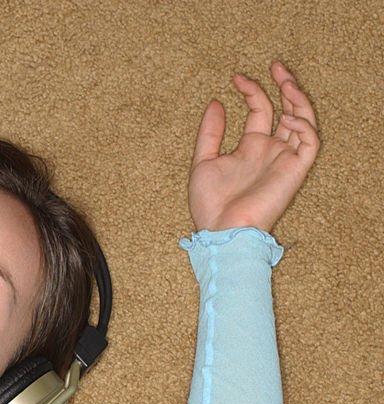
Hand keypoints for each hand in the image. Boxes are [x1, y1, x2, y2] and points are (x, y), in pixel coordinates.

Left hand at [189, 61, 319, 232]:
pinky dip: (303, 126)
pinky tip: (287, 116)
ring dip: (298, 99)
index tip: (235, 77)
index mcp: (251, 146)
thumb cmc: (210, 203)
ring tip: (285, 81)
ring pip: (304, 120)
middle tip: (275, 65)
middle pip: (287, 109)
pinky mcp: (295, 170)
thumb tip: (216, 100)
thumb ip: (210, 132)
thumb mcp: (202, 161)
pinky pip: (310, 142)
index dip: (251, 90)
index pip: (259, 109)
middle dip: (284, 85)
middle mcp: (271, 149)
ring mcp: (284, 159)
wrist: (221, 230)